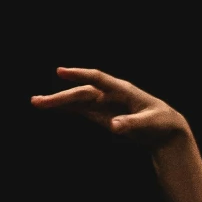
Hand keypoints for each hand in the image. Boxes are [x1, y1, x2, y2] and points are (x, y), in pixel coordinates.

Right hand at [30, 66, 187, 147]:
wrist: (165, 129)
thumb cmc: (161, 123)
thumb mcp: (149, 124)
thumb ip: (131, 124)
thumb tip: (113, 126)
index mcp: (122, 90)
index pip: (97, 79)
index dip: (79, 74)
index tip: (60, 72)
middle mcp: (110, 94)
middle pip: (81, 93)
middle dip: (60, 97)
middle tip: (37, 101)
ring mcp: (105, 104)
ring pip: (78, 100)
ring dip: (59, 102)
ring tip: (36, 103)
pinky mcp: (102, 114)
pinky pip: (81, 109)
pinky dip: (67, 108)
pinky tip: (52, 108)